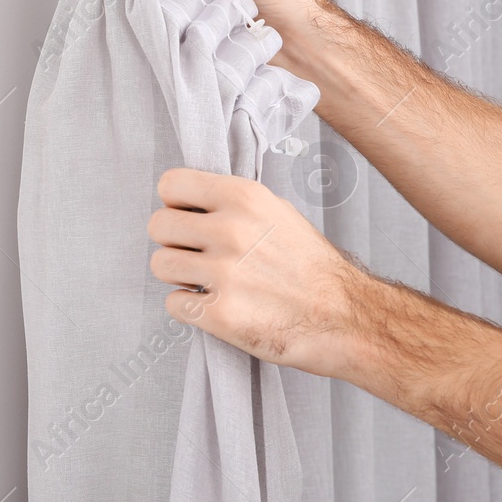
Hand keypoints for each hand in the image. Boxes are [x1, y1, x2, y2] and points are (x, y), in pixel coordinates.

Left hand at [147, 167, 371, 379]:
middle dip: (173, 242)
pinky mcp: (220, 314)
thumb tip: (192, 201)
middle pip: (157, 226)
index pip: (170, 185)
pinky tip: (214, 304)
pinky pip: (173, 303)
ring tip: (206, 280)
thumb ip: (233, 202)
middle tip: (195, 254)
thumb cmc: (310, 265)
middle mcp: (231, 230)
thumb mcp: (277, 211)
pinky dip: (189, 307)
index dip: (174, 203)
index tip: (186, 217)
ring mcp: (224, 273)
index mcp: (244, 197)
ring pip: (160, 265)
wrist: (344, 316)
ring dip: (178, 275)